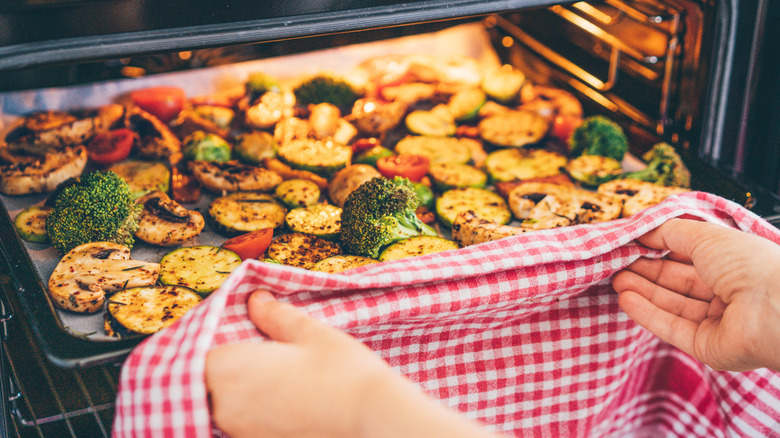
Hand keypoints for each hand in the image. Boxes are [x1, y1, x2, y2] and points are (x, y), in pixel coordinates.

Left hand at [206, 290, 500, 437]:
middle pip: (206, 380)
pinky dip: (252, 406)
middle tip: (251, 347)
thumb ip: (274, 316)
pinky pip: (242, 420)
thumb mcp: (309, 332)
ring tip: (269, 369)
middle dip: (222, 363)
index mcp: (228, 370)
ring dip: (237, 386)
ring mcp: (239, 431)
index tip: (226, 329)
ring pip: (222, 402)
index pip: (195, 353)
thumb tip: (256, 300)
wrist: (372, 420)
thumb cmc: (342, 372)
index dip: (209, 338)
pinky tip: (279, 394)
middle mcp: (224, 406)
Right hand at [612, 218, 779, 371]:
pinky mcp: (707, 346)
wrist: (775, 308)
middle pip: (677, 284)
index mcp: (733, 264)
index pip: (689, 258)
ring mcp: (718, 322)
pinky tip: (625, 299)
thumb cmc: (750, 265)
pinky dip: (647, 314)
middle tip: (616, 266)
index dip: (659, 252)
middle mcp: (728, 293)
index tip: (632, 246)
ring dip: (642, 292)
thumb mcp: (705, 236)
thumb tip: (643, 232)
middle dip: (645, 274)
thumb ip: (669, 232)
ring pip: (672, 306)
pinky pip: (672, 328)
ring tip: (615, 281)